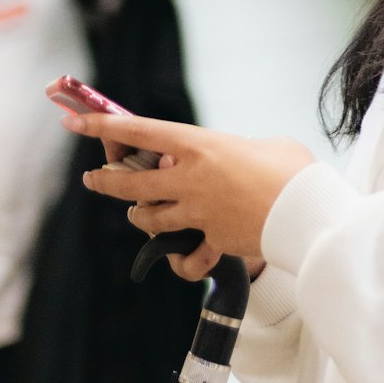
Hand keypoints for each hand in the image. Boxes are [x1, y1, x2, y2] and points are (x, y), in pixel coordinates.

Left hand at [61, 110, 315, 261]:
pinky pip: (185, 258)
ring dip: (141, 216)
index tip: (77, 121)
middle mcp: (190, 179)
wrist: (306, 211)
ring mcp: (197, 213)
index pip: (140, 132)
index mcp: (200, 146)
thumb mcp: (266, 145)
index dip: (103, 126)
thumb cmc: (293, 170)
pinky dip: (181, 260)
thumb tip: (245, 160)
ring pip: (150, 219)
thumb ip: (243, 150)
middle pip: (131, 183)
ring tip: (141, 212)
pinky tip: (181, 258)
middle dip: (106, 181)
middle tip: (93, 178)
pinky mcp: (211, 242)